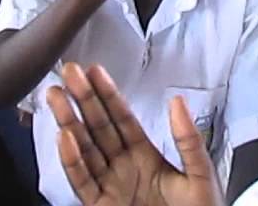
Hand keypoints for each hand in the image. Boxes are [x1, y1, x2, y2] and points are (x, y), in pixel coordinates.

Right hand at [47, 63, 223, 205]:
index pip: (121, 118)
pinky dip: (72, 160)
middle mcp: (123, 167)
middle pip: (98, 127)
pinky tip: (65, 137)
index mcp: (146, 155)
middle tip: (68, 71)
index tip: (93, 70)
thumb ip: (188, 139)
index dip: (107, 94)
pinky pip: (82, 181)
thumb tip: (176, 100)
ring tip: (56, 95)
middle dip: (82, 99)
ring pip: (84, 149)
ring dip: (69, 122)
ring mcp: (110, 187)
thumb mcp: (200, 174)